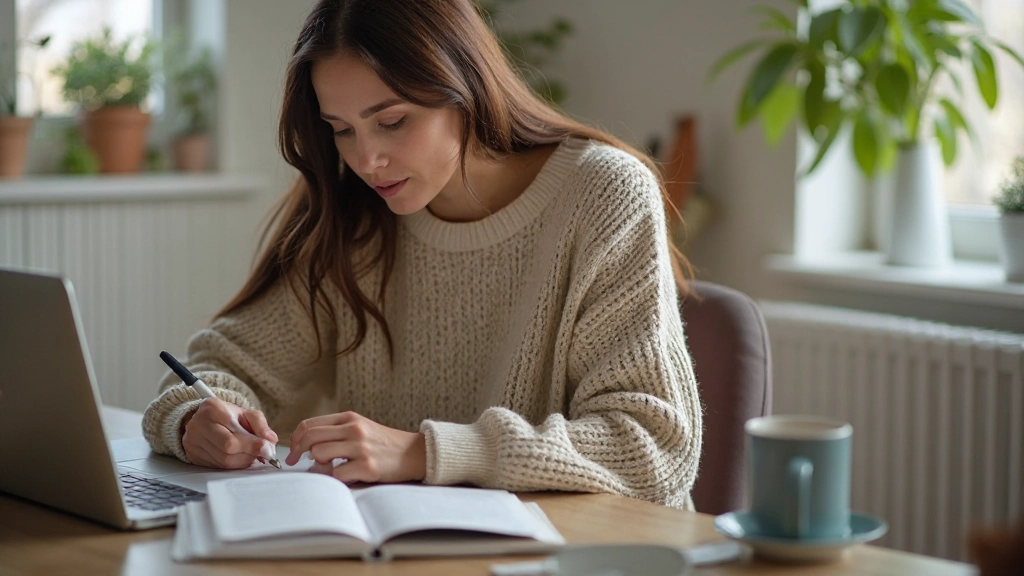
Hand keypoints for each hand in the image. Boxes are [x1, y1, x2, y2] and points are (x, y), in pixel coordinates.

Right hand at [181, 397, 278, 468]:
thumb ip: (261, 425)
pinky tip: (239, 457)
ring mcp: (193, 441)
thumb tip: (271, 441)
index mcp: (212, 409)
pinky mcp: (193, 454)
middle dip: (249, 453)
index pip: (233, 435)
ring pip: (223, 460)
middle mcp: (198, 425)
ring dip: (243, 460)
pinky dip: (233, 464)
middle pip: (227, 449)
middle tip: (262, 453)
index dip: (252, 445)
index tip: (267, 448)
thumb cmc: (229, 416)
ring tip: (251, 453)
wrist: (206, 419)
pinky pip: (217, 466)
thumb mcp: (246, 413)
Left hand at [285, 411, 425, 483]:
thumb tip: (305, 445)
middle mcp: (354, 430)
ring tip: (330, 468)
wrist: (414, 453)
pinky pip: (336, 474)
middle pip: (310, 437)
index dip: (295, 438)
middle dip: (296, 451)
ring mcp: (361, 448)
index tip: (292, 450)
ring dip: (319, 465)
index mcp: (349, 418)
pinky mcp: (367, 466)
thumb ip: (336, 431)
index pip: (309, 424)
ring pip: (319, 453)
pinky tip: (344, 477)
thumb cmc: (383, 444)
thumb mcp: (361, 428)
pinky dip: (334, 479)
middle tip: (294, 462)